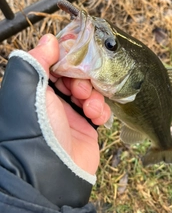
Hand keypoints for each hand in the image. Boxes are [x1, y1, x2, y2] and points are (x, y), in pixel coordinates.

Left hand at [29, 34, 110, 174]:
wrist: (50, 172)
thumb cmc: (35, 127)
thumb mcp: (29, 87)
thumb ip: (35, 60)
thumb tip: (50, 39)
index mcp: (37, 88)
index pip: (55, 63)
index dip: (68, 58)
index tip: (78, 55)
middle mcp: (52, 99)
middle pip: (76, 76)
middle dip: (82, 77)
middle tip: (80, 88)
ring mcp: (70, 113)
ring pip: (90, 91)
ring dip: (93, 94)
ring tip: (89, 105)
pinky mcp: (87, 127)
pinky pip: (100, 110)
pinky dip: (101, 110)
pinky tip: (96, 117)